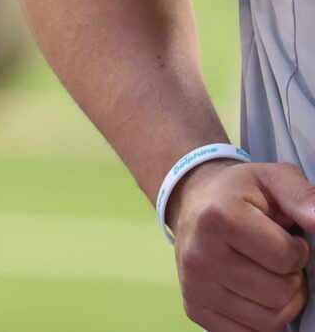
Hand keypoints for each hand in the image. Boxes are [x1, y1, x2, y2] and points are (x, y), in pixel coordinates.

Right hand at [169, 160, 314, 331]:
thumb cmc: (239, 193)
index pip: (287, 258)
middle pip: (280, 294)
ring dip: (281, 301)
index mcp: (218, 218)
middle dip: (292, 279)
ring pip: (270, 320)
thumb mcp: (272, 178)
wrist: (192, 202)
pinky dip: (262, 318)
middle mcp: (200, 255)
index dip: (298, 250)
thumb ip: (303, 195)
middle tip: (275, 259)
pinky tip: (253, 293)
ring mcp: (194, 285)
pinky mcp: (195, 309)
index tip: (284, 237)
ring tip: (265, 275)